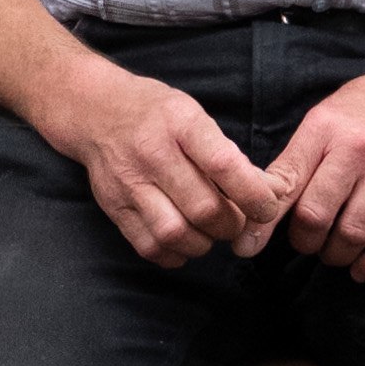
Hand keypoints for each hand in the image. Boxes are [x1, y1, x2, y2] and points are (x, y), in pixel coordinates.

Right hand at [51, 59, 286, 268]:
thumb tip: (269, 193)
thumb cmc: (157, 113)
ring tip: (209, 232)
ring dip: (204, 243)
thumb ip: (227, 154)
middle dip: (231, 224)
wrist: (96, 111)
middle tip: (236, 221)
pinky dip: (175, 254)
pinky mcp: (114, 206)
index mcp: (180, 122)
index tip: (266, 207)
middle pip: (203, 208)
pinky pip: (150, 246)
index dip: (254, 195)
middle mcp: (152, 152)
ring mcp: (129, 182)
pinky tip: (185, 241)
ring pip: (175, 233)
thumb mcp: (194, 115)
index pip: (225, 166)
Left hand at [267, 43, 364, 280]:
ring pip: (352, 234)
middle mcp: (356, 148)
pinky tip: (360, 269)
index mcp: (324, 128)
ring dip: (336, 255)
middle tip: (306, 242)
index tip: (246, 245)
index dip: (262, 222)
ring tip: (332, 251)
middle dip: (304, 242)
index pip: (284, 183)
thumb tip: (260, 205)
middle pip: (316, 216)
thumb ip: (296, 160)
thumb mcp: (325, 119)